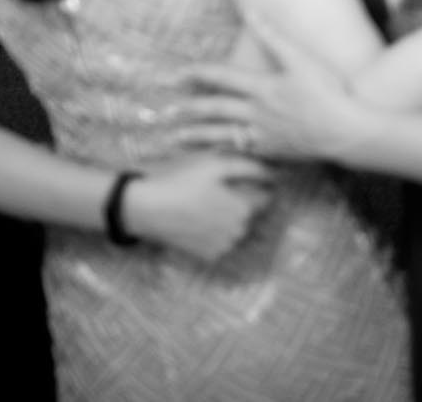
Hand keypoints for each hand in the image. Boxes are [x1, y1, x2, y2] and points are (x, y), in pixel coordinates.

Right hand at [125, 153, 274, 261]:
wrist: (146, 208)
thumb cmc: (182, 181)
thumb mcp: (216, 165)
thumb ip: (250, 167)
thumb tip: (275, 171)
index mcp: (244, 209)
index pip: (267, 198)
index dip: (258, 186)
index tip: (241, 180)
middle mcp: (238, 232)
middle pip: (251, 214)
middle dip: (242, 202)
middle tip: (217, 191)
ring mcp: (222, 246)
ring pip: (237, 229)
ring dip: (230, 219)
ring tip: (206, 204)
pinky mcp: (208, 256)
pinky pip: (222, 242)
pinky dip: (217, 232)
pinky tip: (199, 220)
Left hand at [180, 18, 373, 164]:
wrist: (345, 130)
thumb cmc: (328, 92)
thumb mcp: (302, 59)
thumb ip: (274, 36)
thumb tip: (253, 11)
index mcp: (262, 87)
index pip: (222, 78)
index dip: (198, 73)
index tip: (176, 73)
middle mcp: (256, 112)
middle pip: (214, 110)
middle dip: (187, 109)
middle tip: (164, 112)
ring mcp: (262, 135)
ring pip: (220, 136)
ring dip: (195, 137)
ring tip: (174, 139)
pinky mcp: (271, 151)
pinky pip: (238, 152)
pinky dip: (221, 153)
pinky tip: (212, 155)